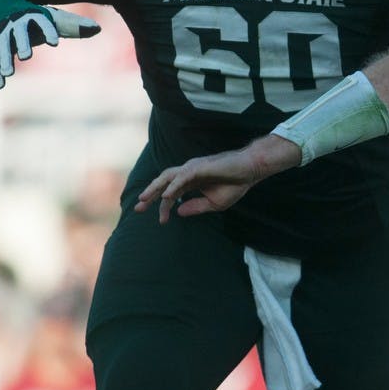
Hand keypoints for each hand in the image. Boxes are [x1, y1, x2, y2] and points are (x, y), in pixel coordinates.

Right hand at [0, 6, 99, 88]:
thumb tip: (98, 29)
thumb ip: (74, 25)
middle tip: (26, 56)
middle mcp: (15, 25)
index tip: (55, 42)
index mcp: (33, 17)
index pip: (42, 23)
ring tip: (8, 73)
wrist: (0, 7)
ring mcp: (3, 36)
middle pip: (18, 34)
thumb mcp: (54, 18)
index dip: (49, 31)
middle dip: (22, 44)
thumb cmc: (35, 18)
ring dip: (4, 60)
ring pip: (2, 48)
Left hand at [135, 134, 302, 222]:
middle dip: (150, 195)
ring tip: (144, 199)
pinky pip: (182, 178)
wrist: (250, 170)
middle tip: (138, 208)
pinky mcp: (200, 167)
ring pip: (168, 176)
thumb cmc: (235, 184)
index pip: (171, 193)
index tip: (161, 222)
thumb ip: (196, 207)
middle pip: (163, 182)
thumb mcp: (214, 203)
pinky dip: (173, 187)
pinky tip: (166, 197)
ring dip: (155, 188)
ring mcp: (193, 168)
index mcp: (191, 181)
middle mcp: (189, 173)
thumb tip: (178, 212)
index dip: (163, 206)